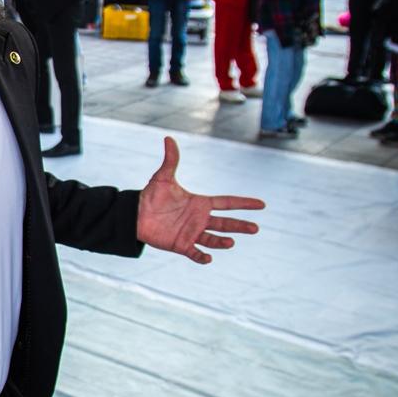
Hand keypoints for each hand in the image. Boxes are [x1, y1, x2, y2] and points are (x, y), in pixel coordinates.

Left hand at [136, 137, 264, 263]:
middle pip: (225, 223)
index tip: (261, 204)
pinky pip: (195, 253)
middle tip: (256, 228)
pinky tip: (208, 259)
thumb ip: (170, 160)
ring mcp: (192, 233)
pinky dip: (202, 257)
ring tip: (231, 242)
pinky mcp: (181, 245)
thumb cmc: (151, 196)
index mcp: (200, 203)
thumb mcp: (162, 177)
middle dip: (240, 226)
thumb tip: (168, 138)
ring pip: (213, 239)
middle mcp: (200, 219)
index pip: (227, 203)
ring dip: (222, 242)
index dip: (244, 203)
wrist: (136, 215)